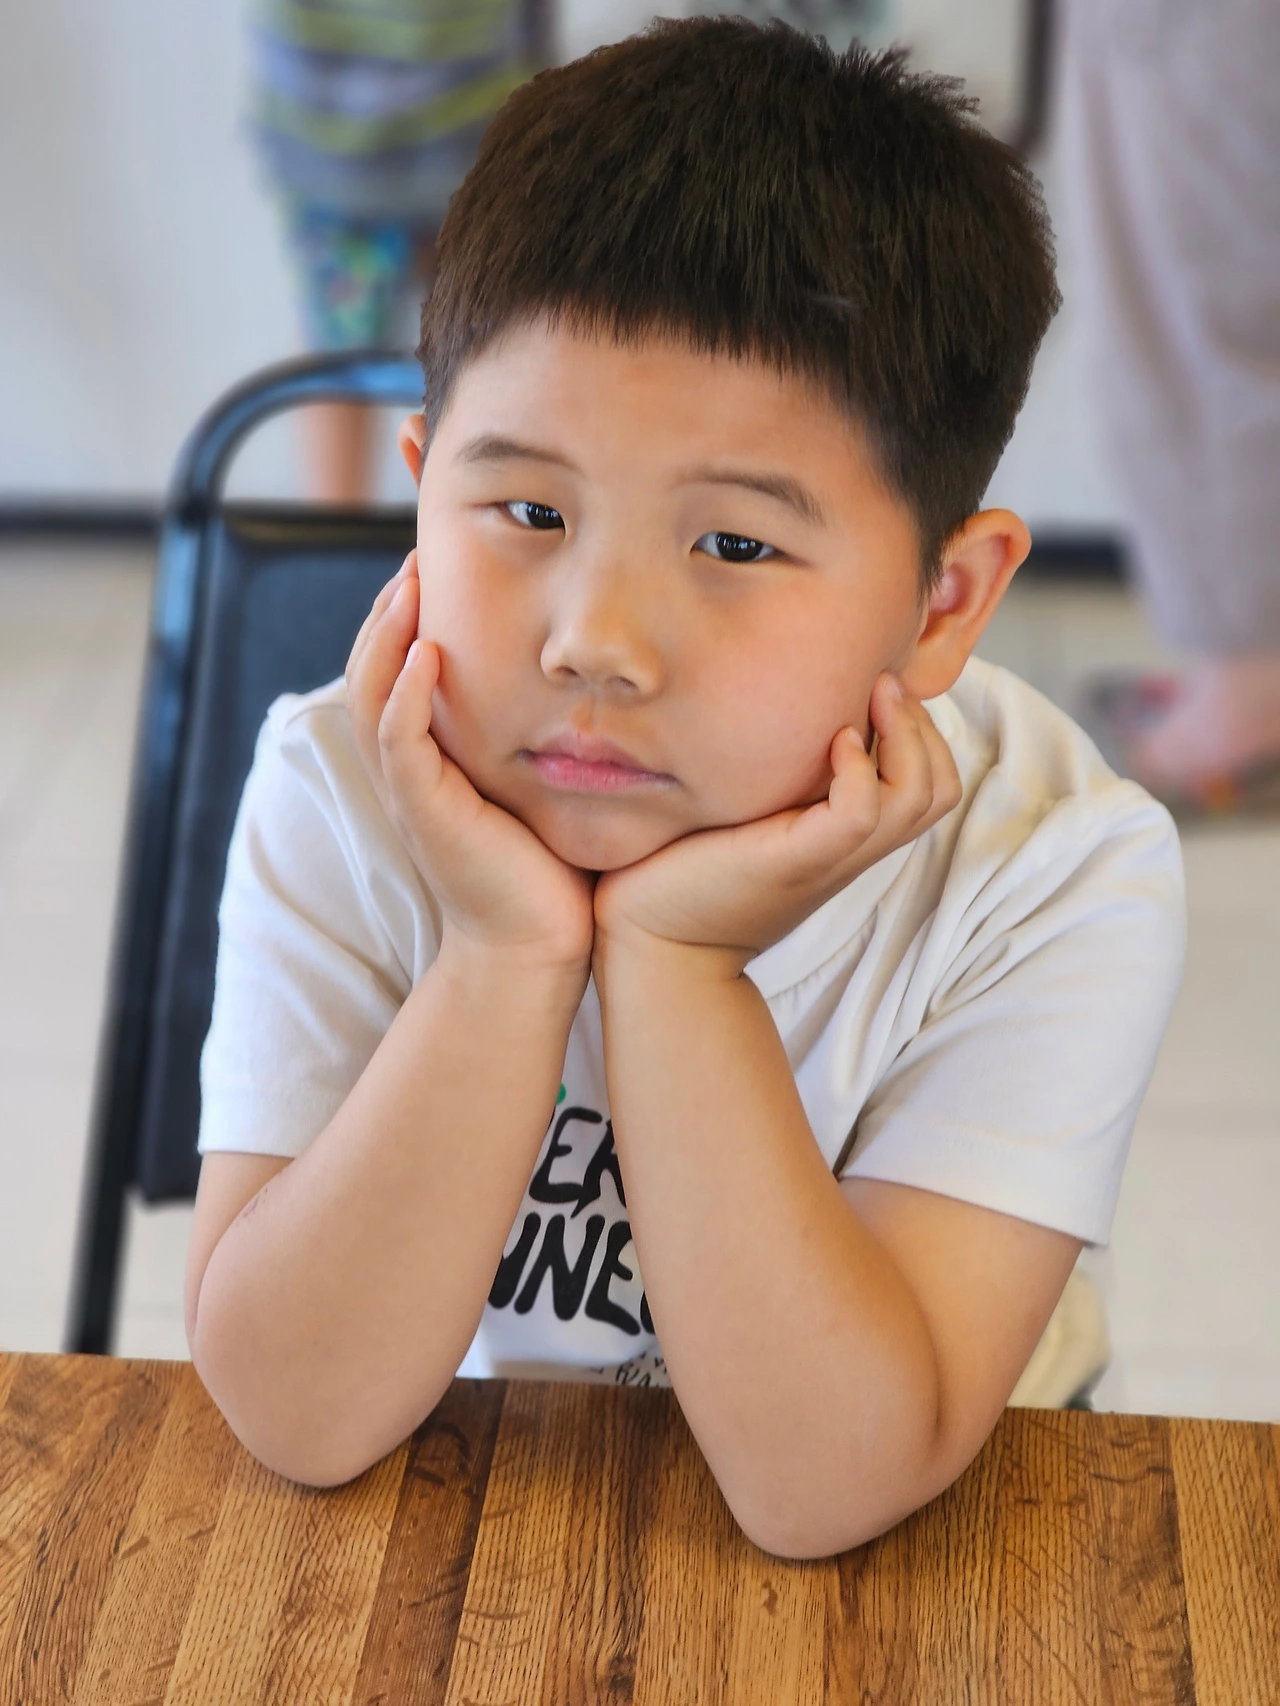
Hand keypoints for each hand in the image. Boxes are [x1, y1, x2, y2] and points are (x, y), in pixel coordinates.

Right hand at [345, 550, 595, 973]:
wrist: (540, 949)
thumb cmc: (553, 869)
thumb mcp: (546, 779)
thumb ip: (547, 729)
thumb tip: (594, 676)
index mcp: (432, 755)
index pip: (403, 665)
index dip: (411, 612)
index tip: (441, 558)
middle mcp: (409, 767)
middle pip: (373, 666)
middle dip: (390, 604)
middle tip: (417, 548)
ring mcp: (410, 789)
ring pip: (373, 694)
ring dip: (387, 633)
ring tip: (411, 580)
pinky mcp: (424, 812)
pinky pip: (398, 741)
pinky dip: (405, 693)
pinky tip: (426, 651)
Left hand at [593, 673, 961, 969]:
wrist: (653, 944)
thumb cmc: (683, 871)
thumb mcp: (744, 811)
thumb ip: (773, 776)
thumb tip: (771, 708)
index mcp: (844, 836)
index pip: (931, 783)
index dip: (922, 731)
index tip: (875, 692)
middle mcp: (849, 848)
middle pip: (940, 787)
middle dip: (924, 725)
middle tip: (882, 686)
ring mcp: (829, 856)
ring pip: (920, 795)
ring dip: (907, 734)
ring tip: (870, 698)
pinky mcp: (795, 859)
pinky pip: (861, 812)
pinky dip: (861, 769)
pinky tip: (833, 742)